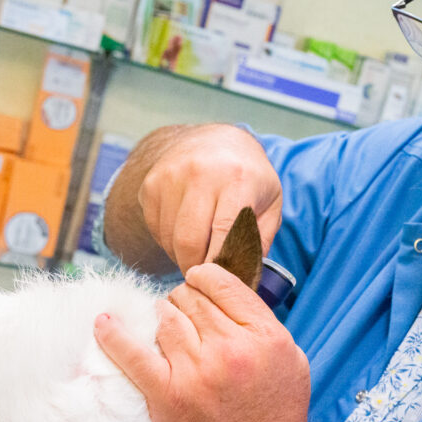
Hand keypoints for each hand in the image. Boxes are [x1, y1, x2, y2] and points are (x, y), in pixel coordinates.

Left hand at [94, 263, 310, 421]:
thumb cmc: (277, 413)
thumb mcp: (291, 358)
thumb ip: (262, 323)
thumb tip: (226, 296)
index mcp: (264, 335)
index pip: (221, 283)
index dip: (204, 277)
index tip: (197, 282)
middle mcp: (230, 348)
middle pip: (191, 299)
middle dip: (184, 300)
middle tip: (185, 314)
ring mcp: (196, 371)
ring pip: (165, 318)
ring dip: (162, 317)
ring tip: (166, 327)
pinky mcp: (167, 395)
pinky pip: (133, 355)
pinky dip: (114, 336)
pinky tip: (103, 322)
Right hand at [144, 124, 282, 273]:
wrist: (215, 140)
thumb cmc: (248, 177)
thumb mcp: (271, 201)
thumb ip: (261, 239)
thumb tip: (245, 278)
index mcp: (237, 178)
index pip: (223, 233)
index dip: (221, 264)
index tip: (222, 281)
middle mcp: (200, 173)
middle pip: (189, 241)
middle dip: (196, 268)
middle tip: (206, 276)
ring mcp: (170, 176)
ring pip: (169, 239)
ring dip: (182, 255)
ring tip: (199, 251)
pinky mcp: (151, 184)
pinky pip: (156, 229)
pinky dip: (169, 241)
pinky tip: (185, 232)